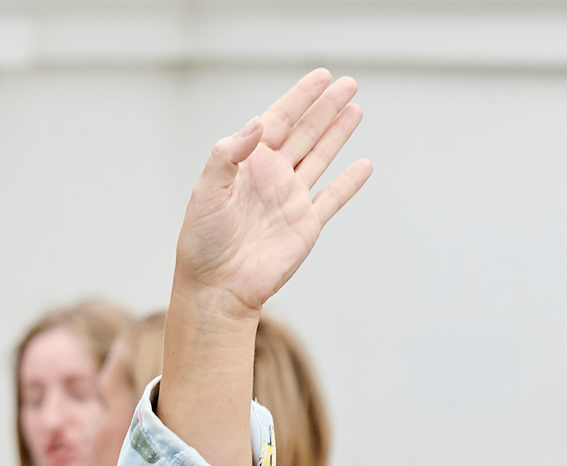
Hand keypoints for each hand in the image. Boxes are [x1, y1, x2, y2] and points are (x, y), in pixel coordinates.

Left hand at [172, 70, 370, 320]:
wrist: (216, 289)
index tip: (321, 76)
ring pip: (320, 158)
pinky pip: (332, 198)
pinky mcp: (305, 225)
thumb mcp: (206, 193)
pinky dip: (348, 183)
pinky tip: (363, 165)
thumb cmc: (202, 243)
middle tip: (349, 83)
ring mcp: (290, 201)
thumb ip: (228, 155)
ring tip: (355, 108)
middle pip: (304, 134)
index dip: (299, 98)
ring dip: (338, 134)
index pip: (277, 122)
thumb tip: (257, 124)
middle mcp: (271, 178)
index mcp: (247, 166)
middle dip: (325, 108)